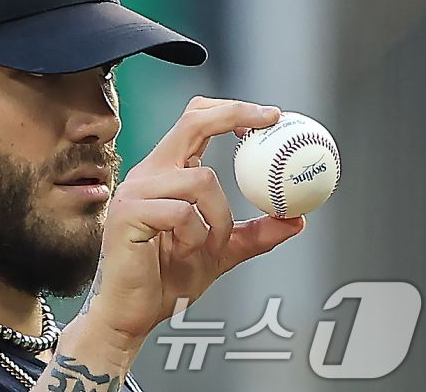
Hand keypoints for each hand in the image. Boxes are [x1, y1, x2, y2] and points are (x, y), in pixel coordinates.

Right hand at [83, 96, 305, 344]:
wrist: (132, 314)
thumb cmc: (166, 279)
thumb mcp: (221, 251)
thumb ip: (254, 233)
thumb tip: (297, 220)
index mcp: (166, 173)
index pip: (195, 122)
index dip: (231, 111)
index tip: (270, 116)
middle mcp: (148, 174)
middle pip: (192, 123)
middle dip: (234, 115)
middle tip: (270, 121)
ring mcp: (135, 191)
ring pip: (200, 180)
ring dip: (221, 217)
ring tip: (211, 245)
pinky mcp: (128, 213)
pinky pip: (182, 213)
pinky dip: (198, 236)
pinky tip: (186, 252)